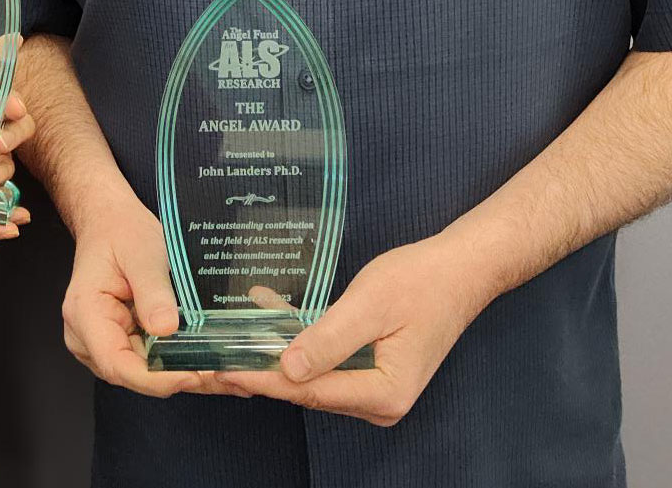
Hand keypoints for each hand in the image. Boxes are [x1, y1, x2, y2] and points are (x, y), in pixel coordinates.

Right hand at [60, 192, 209, 397]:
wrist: (110, 223)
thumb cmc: (121, 233)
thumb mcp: (141, 252)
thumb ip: (152, 290)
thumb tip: (166, 329)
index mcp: (85, 314)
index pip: (117, 363)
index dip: (156, 378)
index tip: (194, 374)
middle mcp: (87, 338)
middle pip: (133, 374)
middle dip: (179, 377)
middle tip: (225, 374)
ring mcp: (103, 344)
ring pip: (145, 373)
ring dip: (184, 373)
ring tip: (226, 371)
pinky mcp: (121, 344)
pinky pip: (150, 362)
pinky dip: (179, 362)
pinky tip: (211, 361)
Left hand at [214, 235, 486, 424]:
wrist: (459, 270)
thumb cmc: (420, 282)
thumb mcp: (370, 305)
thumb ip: (330, 340)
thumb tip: (289, 370)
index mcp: (382, 393)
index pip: (309, 391)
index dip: (264, 379)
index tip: (224, 370)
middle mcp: (377, 402)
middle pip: (307, 390)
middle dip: (260, 372)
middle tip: (212, 361)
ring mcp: (373, 388)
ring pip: (311, 376)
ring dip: (272, 354)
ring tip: (226, 341)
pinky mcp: (369, 369)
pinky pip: (323, 360)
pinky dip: (296, 340)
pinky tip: (267, 311)